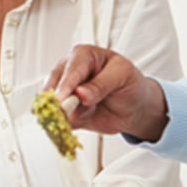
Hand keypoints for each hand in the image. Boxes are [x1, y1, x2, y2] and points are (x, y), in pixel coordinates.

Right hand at [48, 45, 168, 140]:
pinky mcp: (65, 112)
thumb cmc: (129, 83)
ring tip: (80, 119)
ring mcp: (64, 93)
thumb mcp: (122, 77)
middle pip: (54, 87)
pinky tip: (67, 130)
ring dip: (61, 116)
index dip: (66, 85)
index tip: (61, 99)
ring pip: (52, 106)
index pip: (71, 70)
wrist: (134, 106)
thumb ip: (101, 85)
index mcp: (83, 55)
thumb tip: (80, 93)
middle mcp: (69, 72)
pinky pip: (57, 121)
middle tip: (64, 114)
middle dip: (59, 103)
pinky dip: (60, 127)